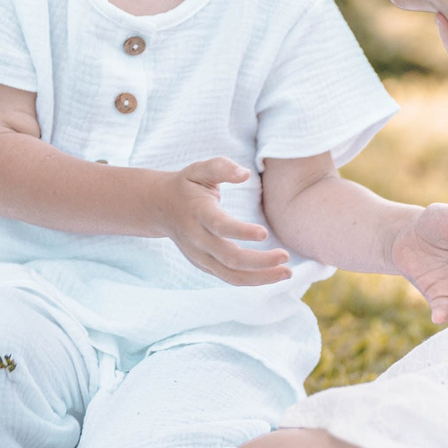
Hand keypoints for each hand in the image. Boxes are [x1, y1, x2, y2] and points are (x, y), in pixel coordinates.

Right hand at [158, 158, 293, 286]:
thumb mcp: (199, 170)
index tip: (264, 233)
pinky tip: (273, 274)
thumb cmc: (187, 186)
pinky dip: (253, 280)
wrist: (160, 208)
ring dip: (261, 278)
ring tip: (287, 273)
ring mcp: (199, 256)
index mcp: (198, 213)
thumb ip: (221, 167)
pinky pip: (230, 278)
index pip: (219, 226)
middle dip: (259, 261)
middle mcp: (197, 239)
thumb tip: (244, 174)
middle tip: (285, 256)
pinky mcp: (204, 266)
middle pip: (229, 258)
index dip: (241, 232)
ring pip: (231, 275)